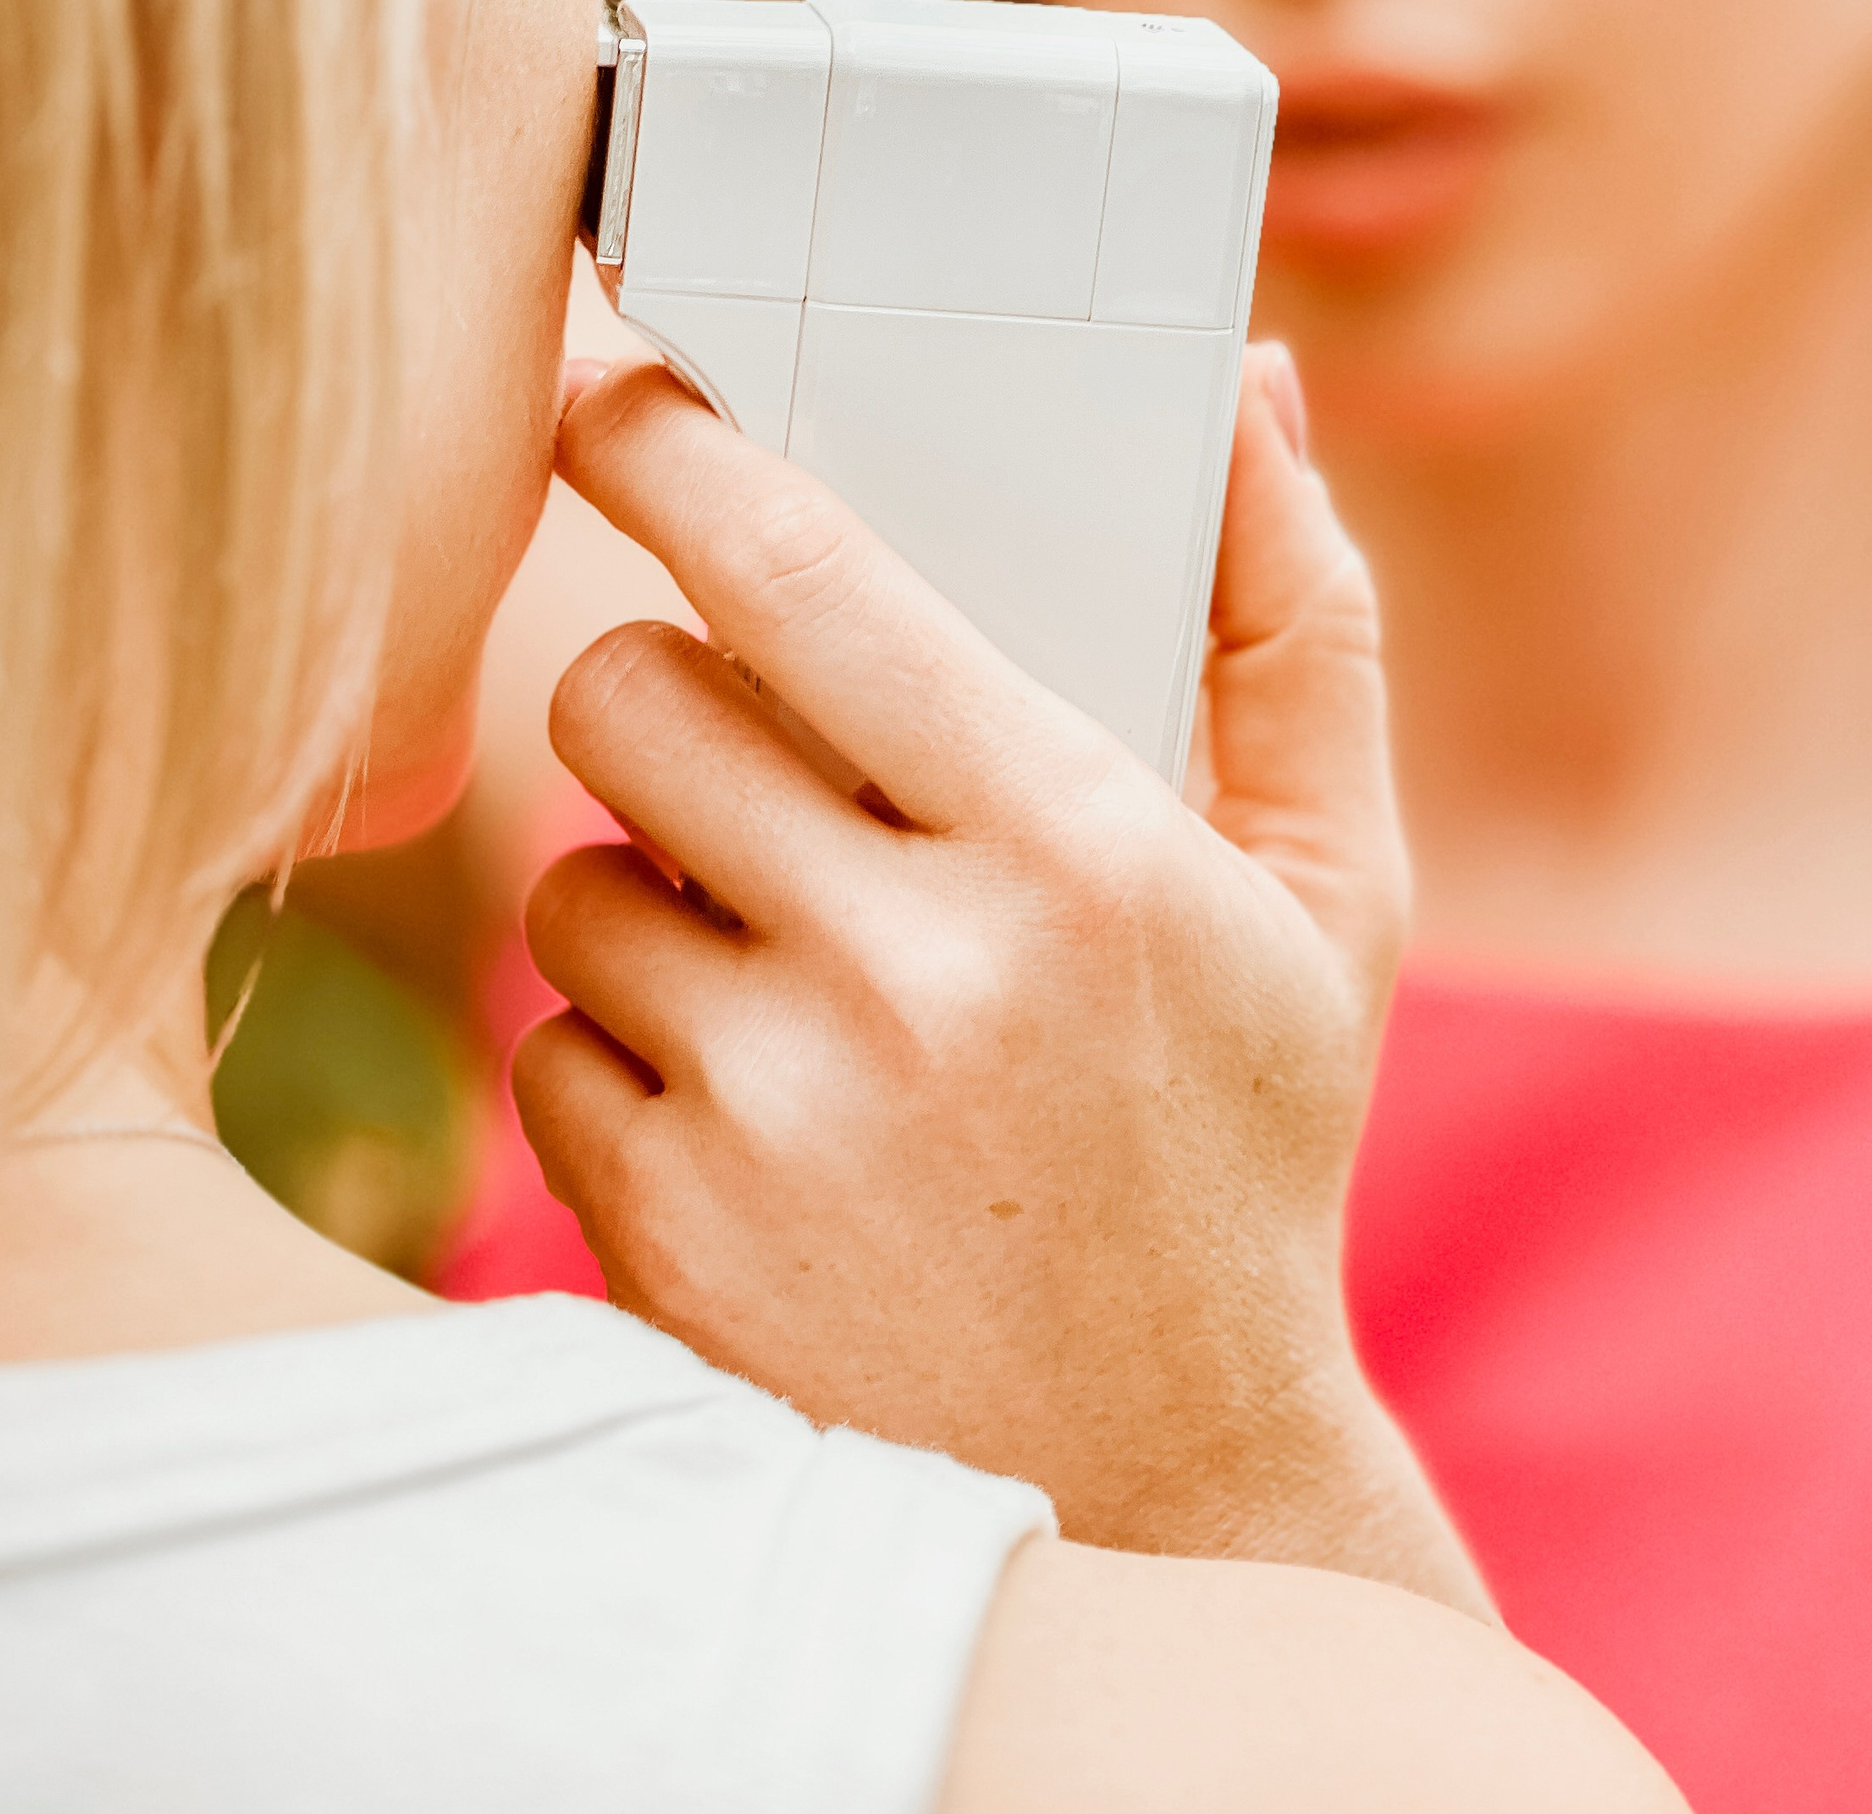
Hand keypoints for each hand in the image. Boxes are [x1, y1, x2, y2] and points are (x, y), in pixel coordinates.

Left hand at [516, 347, 1484, 1608]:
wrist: (1159, 1490)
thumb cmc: (1244, 1143)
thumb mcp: (1326, 890)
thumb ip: (1291, 622)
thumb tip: (1250, 383)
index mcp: (1075, 850)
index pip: (802, 579)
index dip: (670, 449)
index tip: (610, 388)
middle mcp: (912, 974)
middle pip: (626, 695)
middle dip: (661, 688)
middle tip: (738, 740)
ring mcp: (771, 1116)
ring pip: (564, 874)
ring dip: (646, 885)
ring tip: (781, 955)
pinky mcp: (665, 1235)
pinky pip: (545, 1042)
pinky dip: (622, 1048)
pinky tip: (750, 1100)